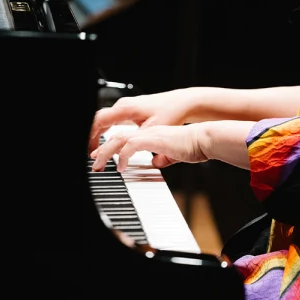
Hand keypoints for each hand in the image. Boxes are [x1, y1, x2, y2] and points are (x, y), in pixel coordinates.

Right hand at [88, 89, 195, 153]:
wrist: (183, 103)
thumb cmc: (171, 112)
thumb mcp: (152, 130)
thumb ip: (137, 142)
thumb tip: (125, 154)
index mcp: (125, 109)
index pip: (99, 121)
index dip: (90, 136)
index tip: (88, 149)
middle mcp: (124, 106)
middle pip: (99, 121)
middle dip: (92, 138)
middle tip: (91, 155)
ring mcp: (127, 107)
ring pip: (106, 121)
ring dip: (99, 136)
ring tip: (97, 151)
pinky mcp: (132, 111)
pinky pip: (113, 121)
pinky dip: (108, 132)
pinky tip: (109, 142)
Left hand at [90, 123, 206, 171]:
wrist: (204, 139)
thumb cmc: (194, 146)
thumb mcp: (174, 154)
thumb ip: (164, 157)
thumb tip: (157, 163)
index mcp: (151, 134)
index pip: (125, 138)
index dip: (111, 147)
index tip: (103, 158)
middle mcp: (147, 132)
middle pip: (116, 137)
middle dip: (102, 150)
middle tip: (95, 163)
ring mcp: (149, 133)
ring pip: (119, 139)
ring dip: (106, 152)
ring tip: (100, 165)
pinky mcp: (153, 138)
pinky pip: (130, 145)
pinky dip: (122, 156)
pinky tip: (122, 167)